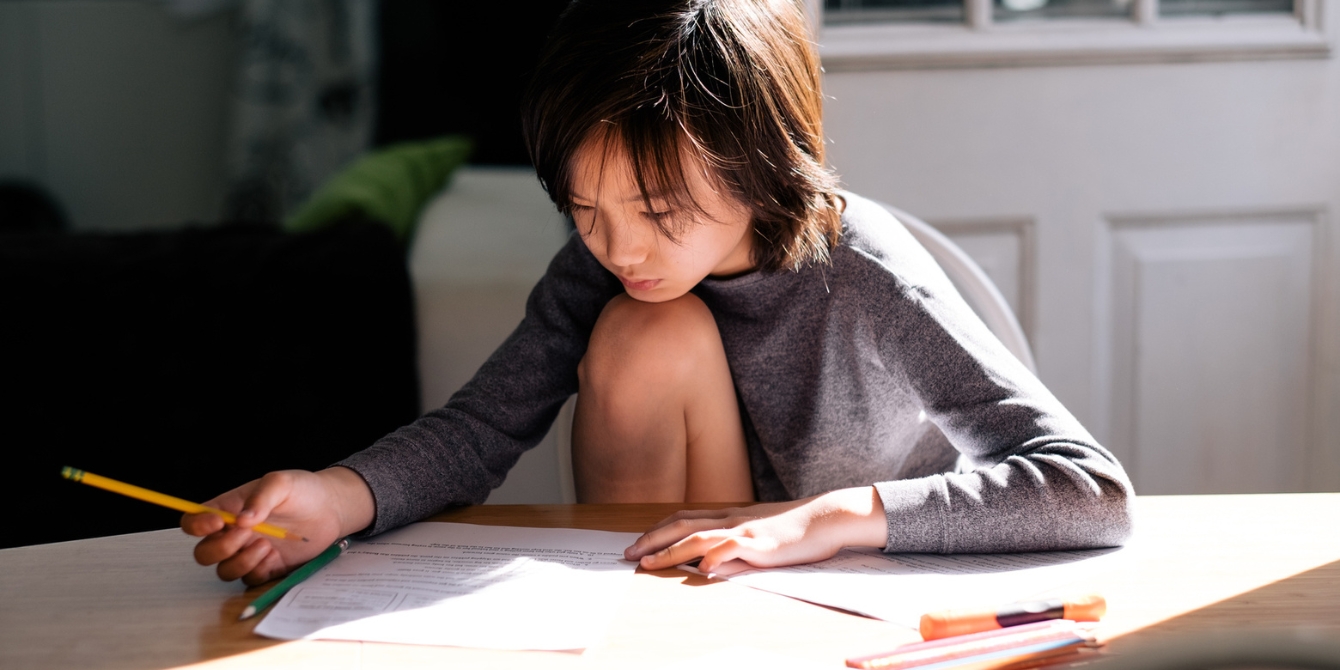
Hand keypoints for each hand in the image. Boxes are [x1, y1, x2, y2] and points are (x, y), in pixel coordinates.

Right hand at [180, 467, 373, 584]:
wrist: (330, 508)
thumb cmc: (302, 490)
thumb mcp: (280, 483)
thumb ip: (260, 498)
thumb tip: (242, 520)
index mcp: (227, 509)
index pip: (193, 521)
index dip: (196, 525)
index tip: (217, 522)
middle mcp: (233, 534)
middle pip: (204, 553)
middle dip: (219, 549)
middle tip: (245, 535)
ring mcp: (248, 552)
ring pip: (225, 571)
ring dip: (240, 562)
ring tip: (266, 545)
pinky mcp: (268, 567)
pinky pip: (250, 579)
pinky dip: (257, 571)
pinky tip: (274, 555)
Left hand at [624, 486, 887, 575]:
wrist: (826, 517)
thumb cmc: (794, 529)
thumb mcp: (757, 537)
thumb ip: (733, 548)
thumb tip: (708, 565)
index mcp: (729, 517)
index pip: (684, 519)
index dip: (658, 530)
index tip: (638, 543)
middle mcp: (731, 519)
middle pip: (682, 526)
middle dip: (652, 540)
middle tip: (628, 554)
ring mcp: (744, 530)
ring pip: (699, 537)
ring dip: (670, 551)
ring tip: (649, 563)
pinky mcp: (761, 543)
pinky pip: (733, 548)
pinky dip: (715, 556)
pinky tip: (700, 568)